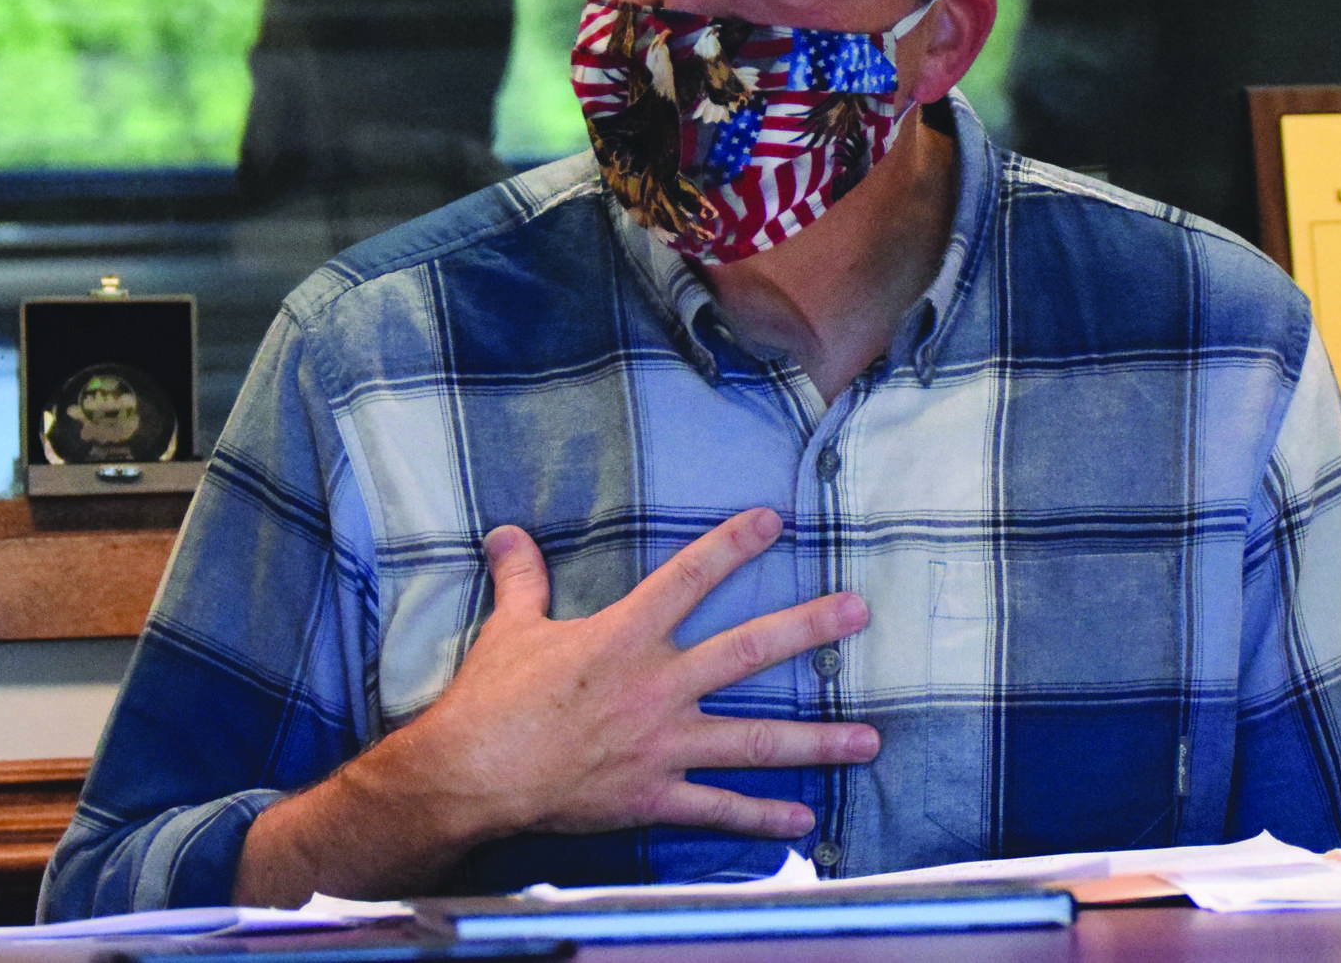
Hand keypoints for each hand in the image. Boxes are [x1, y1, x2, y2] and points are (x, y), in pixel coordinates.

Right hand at [403, 505, 877, 841]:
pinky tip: (803, 819)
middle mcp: (658, 687)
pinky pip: (719, 809)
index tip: (774, 520)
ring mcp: (663, 745)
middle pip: (749, 650)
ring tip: (869, 739)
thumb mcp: (510, 629)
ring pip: (755, 739)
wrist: (471, 777)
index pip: (689, 577)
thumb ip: (522, 579)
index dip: (732, 544)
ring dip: (817, 740)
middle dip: (810, 629)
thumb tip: (507, 532)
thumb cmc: (491, 700)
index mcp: (624, 636)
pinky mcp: (655, 796)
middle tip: (859, 613)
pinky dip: (762, 817)